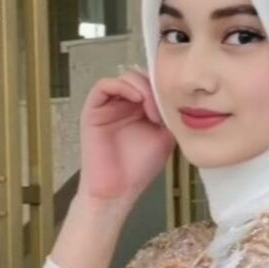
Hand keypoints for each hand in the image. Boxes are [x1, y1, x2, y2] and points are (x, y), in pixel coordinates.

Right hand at [78, 70, 174, 206]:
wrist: (117, 190)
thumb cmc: (138, 169)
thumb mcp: (164, 137)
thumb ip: (169, 115)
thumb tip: (175, 96)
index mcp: (141, 109)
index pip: (152, 83)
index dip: (164, 86)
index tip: (175, 101)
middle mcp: (124, 104)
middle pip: (140, 76)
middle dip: (154, 85)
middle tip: (163, 106)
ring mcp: (108, 106)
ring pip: (124, 77)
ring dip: (142, 86)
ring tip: (152, 109)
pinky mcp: (93, 109)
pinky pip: (104, 85)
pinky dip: (122, 85)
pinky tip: (137, 98)